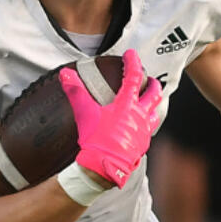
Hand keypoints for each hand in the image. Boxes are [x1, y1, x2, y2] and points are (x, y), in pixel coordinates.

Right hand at [59, 50, 161, 187]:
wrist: (104, 167)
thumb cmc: (96, 140)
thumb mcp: (84, 113)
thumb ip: (75, 91)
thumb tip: (65, 74)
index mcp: (127, 105)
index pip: (134, 77)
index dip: (133, 62)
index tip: (131, 54)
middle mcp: (140, 116)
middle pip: (154, 94)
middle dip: (153, 84)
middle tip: (150, 79)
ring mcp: (144, 131)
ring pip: (155, 113)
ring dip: (153, 105)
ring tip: (148, 103)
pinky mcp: (143, 145)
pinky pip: (148, 131)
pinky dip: (145, 124)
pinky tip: (139, 127)